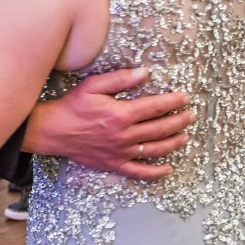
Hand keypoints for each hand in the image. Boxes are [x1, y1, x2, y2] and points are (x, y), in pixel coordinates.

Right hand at [25, 68, 193, 180]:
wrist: (53, 131)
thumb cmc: (72, 106)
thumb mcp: (93, 86)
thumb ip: (119, 79)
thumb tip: (144, 73)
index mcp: (121, 114)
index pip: (155, 107)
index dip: (173, 102)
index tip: (185, 98)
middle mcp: (124, 135)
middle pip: (160, 128)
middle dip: (179, 121)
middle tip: (191, 115)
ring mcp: (121, 152)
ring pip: (155, 149)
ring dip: (173, 143)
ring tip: (185, 137)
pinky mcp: (114, 164)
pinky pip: (139, 171)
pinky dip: (156, 172)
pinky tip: (168, 168)